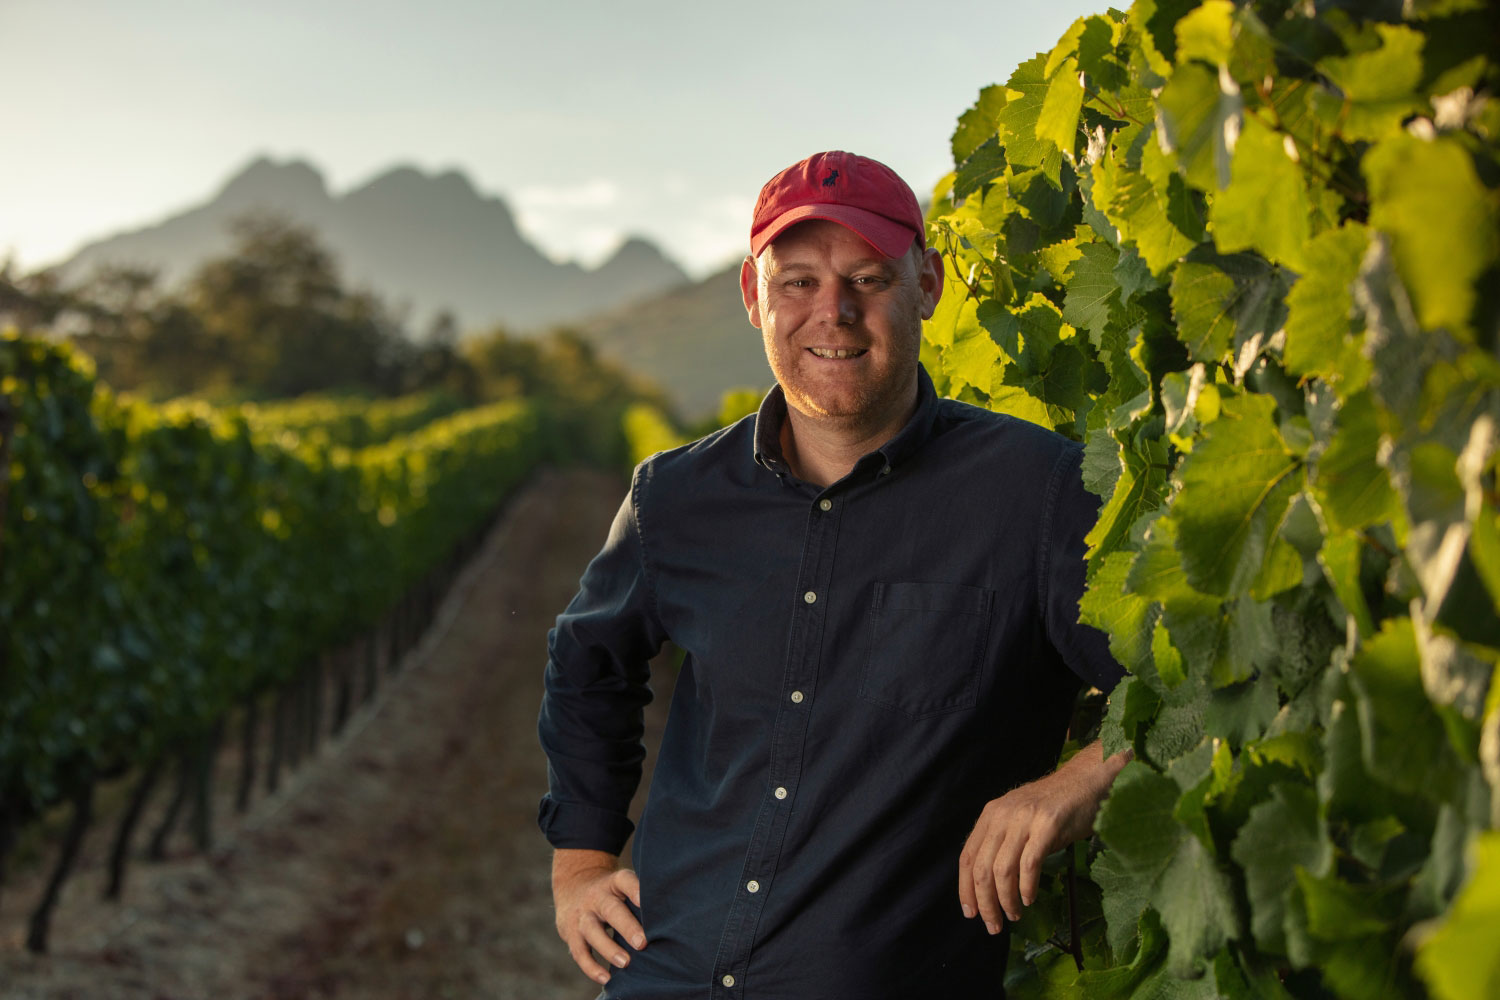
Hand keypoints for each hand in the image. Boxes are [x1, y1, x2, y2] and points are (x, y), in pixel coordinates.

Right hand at [552, 848, 646, 985]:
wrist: (573, 887)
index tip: (646, 902)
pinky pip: (579, 952)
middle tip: (642, 943)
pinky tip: (606, 978)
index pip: (624, 881)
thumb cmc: (610, 893)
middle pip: (611, 909)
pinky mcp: (571, 934)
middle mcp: (596, 897)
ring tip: (626, 963)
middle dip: (626, 926)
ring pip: (592, 931)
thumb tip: (673, 918)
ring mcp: (582, 916)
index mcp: (613, 883)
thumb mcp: (621, 886)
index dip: (635, 889)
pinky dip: (591, 967)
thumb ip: (640, 898)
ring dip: (609, 948)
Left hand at [957, 741, 1128, 933]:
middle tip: (994, 925)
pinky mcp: (1047, 825)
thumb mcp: (1019, 821)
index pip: (967, 857)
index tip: (970, 913)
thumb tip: (987, 886)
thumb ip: (1002, 844)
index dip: (965, 889)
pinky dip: (1026, 887)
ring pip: (1002, 870)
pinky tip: (1030, 899)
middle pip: (981, 868)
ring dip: (1005, 900)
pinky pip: (1029, 864)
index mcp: (990, 815)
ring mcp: (1024, 819)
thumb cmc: (1054, 808)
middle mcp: (1002, 815)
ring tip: (1014, 915)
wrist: (1085, 782)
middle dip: (985, 902)